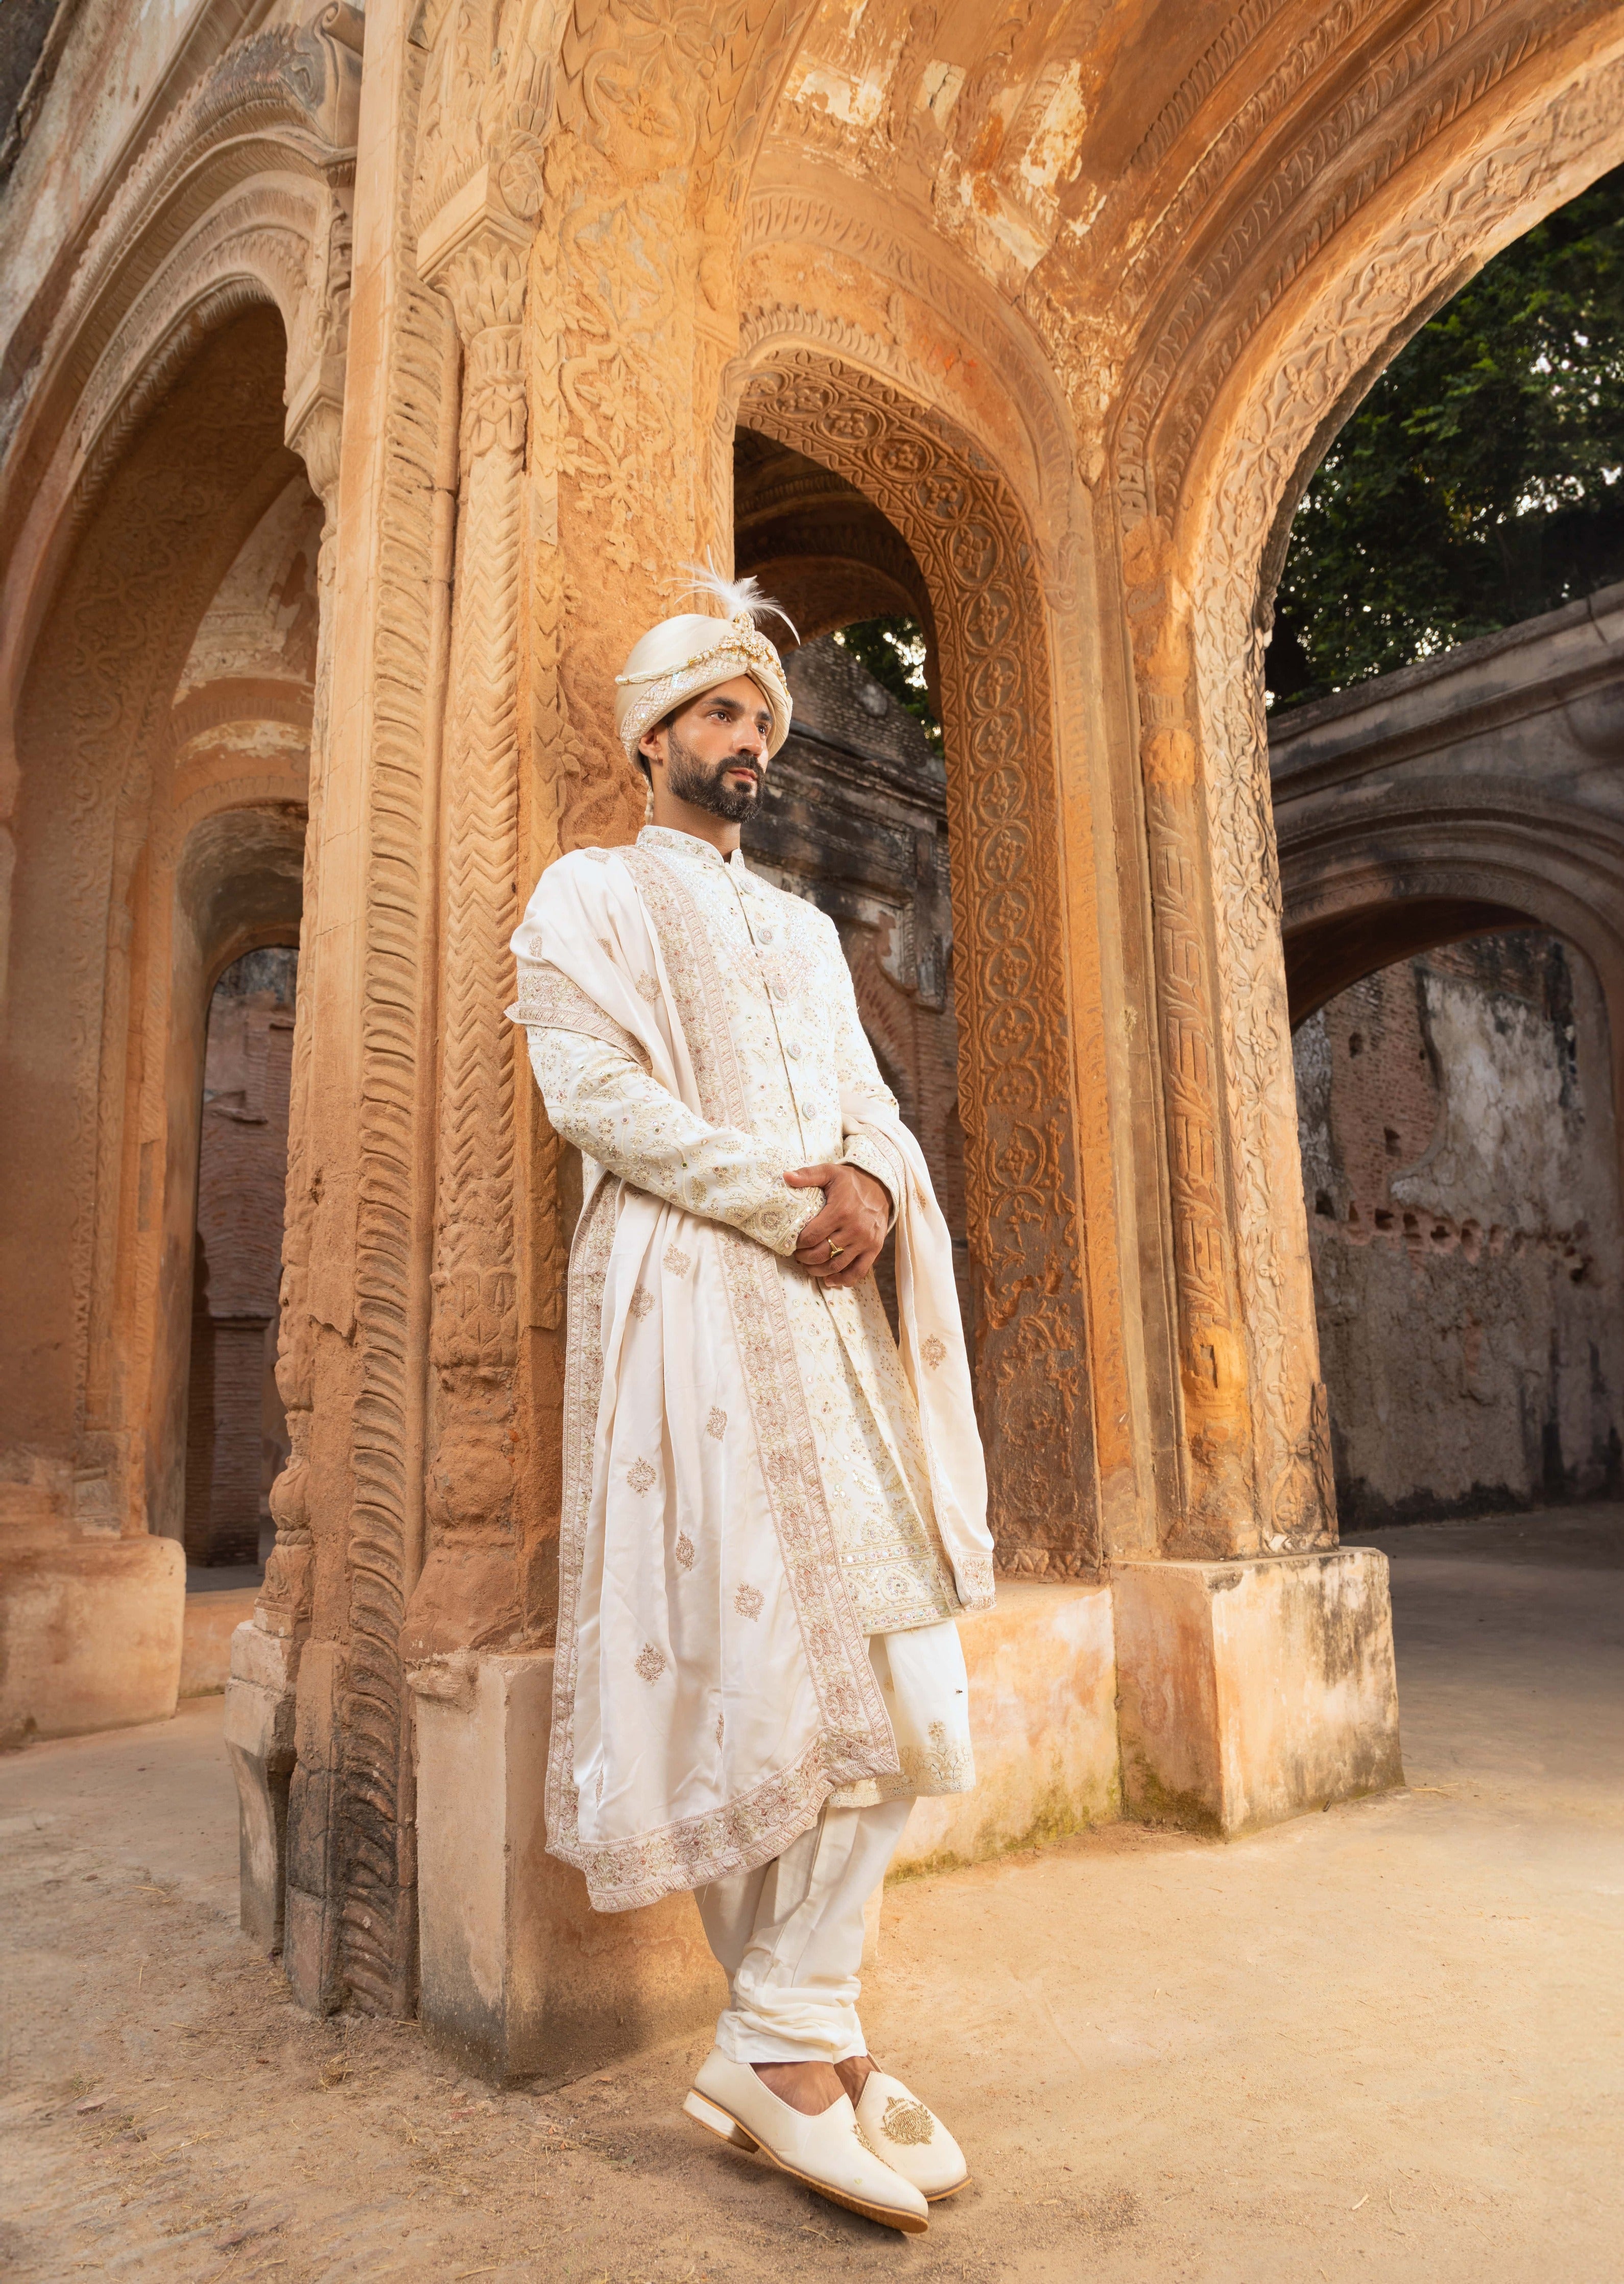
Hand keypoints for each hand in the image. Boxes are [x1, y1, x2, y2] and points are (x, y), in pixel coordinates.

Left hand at [786, 1163, 889, 1287]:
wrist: (880, 1188)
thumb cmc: (850, 1182)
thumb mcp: (829, 1172)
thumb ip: (807, 1175)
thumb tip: (786, 1176)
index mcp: (841, 1210)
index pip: (812, 1236)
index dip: (798, 1244)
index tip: (793, 1243)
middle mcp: (855, 1228)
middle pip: (822, 1254)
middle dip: (805, 1258)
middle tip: (798, 1255)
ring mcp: (866, 1241)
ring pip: (837, 1265)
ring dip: (818, 1270)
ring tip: (809, 1266)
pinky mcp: (874, 1249)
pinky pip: (858, 1271)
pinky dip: (843, 1280)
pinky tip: (830, 1280)